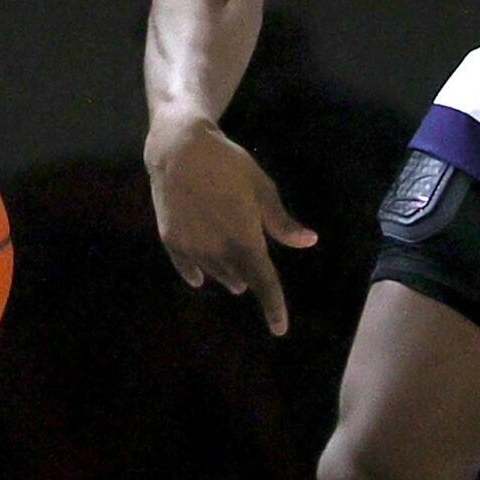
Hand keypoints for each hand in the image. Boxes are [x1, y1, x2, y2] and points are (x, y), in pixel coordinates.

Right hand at [144, 115, 317, 335]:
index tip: (280, 329)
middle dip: (250, 280)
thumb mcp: (263, 190)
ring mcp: (191, 247)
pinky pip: (185, 266)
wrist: (179, 150)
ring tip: (235, 279)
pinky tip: (198, 279)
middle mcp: (217, 251)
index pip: (265, 283)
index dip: (274, 308)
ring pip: (214, 273)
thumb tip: (308, 242)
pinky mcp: (170, 239)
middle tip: (257, 277)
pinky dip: (195, 273)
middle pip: (239, 277)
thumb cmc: (229, 166)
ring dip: (227, 275)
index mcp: (245, 241)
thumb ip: (282, 222)